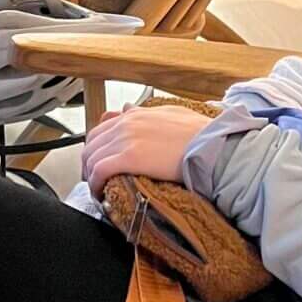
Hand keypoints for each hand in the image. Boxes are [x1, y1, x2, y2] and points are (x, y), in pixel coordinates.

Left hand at [83, 105, 210, 196]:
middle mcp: (126, 123)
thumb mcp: (171, 113)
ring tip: (98, 190)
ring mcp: (126, 139)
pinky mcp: (129, 157)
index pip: (100, 130)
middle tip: (95, 180)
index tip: (98, 163)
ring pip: (91, 158)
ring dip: (90, 176)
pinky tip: (100, 193)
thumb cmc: (199, 133)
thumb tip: (128, 108)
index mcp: (135, 114)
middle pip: (91, 145)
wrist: (212, 145)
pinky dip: (94, 183)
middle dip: (89, 164)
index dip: (96, 149)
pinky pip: (99, 171)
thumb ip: (146, 112)